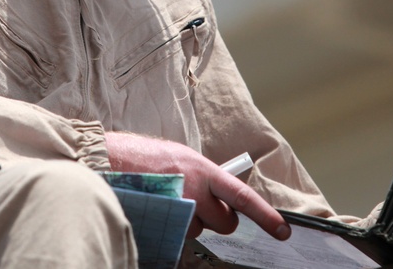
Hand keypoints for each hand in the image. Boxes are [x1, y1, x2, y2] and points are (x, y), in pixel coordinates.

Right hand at [105, 132, 290, 240]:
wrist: (109, 159)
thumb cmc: (145, 157)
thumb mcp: (182, 157)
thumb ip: (204, 176)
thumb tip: (220, 195)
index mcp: (203, 169)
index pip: (241, 196)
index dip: (265, 215)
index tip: (282, 231)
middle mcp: (194, 190)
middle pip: (224, 222)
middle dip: (217, 219)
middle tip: (199, 205)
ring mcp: (177, 210)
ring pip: (199, 231)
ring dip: (190, 221)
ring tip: (169, 199)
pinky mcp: (163, 224)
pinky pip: (179, 236)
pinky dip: (173, 227)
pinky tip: (161, 208)